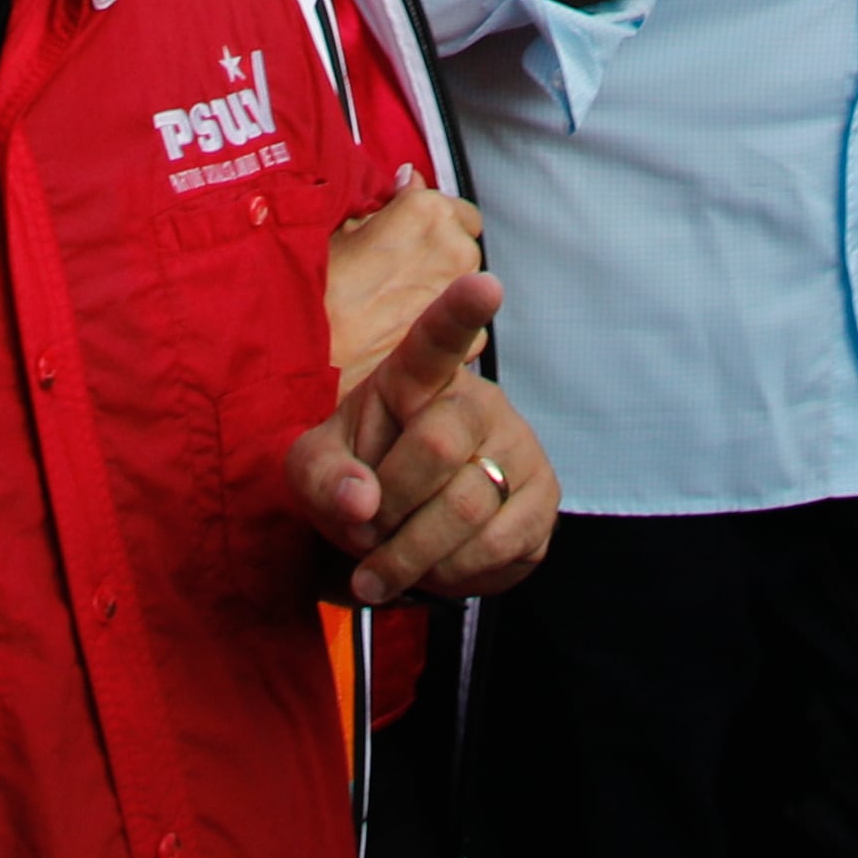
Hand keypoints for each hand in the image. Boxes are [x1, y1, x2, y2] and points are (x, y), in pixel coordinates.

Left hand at [286, 273, 553, 604]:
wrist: (401, 532)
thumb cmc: (356, 478)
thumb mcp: (314, 473)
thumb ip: (323, 478)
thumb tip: (363, 502)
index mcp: (416, 377)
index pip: (438, 339)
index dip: (460, 311)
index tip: (486, 284)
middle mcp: (478, 401)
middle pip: (436, 447)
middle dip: (389, 508)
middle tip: (365, 537)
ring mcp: (519, 448)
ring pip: (468, 507)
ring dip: (414, 555)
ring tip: (388, 567)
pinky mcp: (544, 500)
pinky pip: (499, 545)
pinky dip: (454, 573)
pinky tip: (437, 568)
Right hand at [324, 183, 483, 393]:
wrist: (310, 360)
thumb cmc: (316, 294)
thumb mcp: (337, 230)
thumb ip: (383, 202)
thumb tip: (408, 179)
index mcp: (426, 210)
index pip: (447, 203)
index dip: (421, 221)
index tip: (398, 236)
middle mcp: (455, 247)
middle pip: (460, 241)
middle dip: (435, 250)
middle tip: (391, 270)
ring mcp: (463, 297)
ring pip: (464, 282)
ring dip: (439, 285)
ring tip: (392, 303)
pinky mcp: (467, 339)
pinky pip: (464, 322)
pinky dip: (440, 322)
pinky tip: (402, 329)